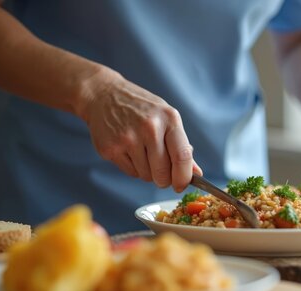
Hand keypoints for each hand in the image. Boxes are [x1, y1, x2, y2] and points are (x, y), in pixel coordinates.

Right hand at [78, 71, 200, 191]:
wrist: (104, 95)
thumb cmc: (142, 109)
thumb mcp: (167, 119)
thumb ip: (182, 146)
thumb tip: (197, 174)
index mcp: (169, 119)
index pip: (182, 156)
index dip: (184, 177)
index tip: (181, 185)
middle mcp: (149, 128)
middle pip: (163, 173)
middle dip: (164, 180)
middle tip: (162, 174)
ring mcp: (128, 138)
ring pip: (146, 176)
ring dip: (147, 172)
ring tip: (142, 152)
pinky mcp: (110, 148)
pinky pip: (131, 173)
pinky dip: (133, 168)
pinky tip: (129, 151)